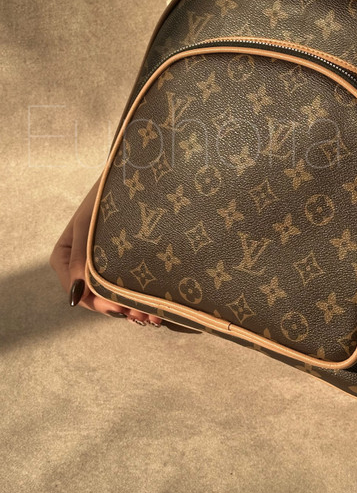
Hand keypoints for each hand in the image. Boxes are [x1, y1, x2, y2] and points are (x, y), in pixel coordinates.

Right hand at [50, 177, 161, 326]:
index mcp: (64, 257)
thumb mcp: (87, 225)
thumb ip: (79, 258)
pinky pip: (128, 287)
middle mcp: (80, 265)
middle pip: (97, 298)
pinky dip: (141, 299)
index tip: (118, 307)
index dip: (97, 303)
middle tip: (142, 315)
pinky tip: (156, 307)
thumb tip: (75, 295)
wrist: (131, 177)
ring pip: (114, 296)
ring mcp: (102, 265)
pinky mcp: (122, 262)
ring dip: (132, 308)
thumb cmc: (104, 196)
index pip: (77, 291)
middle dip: (118, 308)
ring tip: (152, 315)